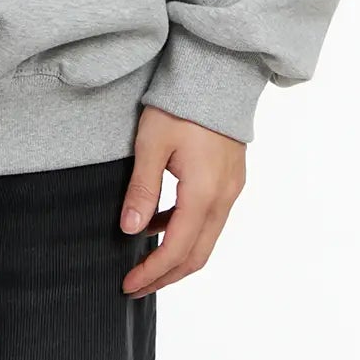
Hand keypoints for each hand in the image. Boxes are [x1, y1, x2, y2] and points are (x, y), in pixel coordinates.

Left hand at [118, 104, 246, 296]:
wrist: (218, 73)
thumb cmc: (182, 105)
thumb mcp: (151, 144)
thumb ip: (142, 189)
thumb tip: (128, 230)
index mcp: (204, 193)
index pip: (177, 250)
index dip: (153, 273)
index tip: (128, 284)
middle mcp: (224, 198)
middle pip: (197, 255)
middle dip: (166, 276)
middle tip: (136, 286)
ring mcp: (231, 189)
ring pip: (206, 239)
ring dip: (176, 255)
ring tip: (142, 258)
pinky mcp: (230, 179)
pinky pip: (209, 219)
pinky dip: (184, 230)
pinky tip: (156, 223)